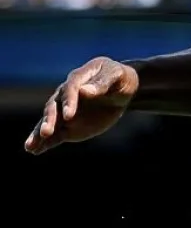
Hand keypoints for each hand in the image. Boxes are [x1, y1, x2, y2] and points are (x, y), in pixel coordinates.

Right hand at [24, 57, 139, 154]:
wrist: (122, 90)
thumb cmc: (120, 79)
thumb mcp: (117, 76)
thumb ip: (102, 83)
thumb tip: (84, 91)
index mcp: (79, 77)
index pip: (71, 88)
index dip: (69, 101)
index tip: (69, 116)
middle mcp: (67, 94)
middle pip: (54, 106)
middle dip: (50, 120)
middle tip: (46, 133)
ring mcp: (65, 110)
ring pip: (50, 121)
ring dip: (39, 133)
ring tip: (30, 146)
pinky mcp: (68, 125)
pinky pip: (55, 134)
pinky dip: (45, 142)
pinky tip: (34, 151)